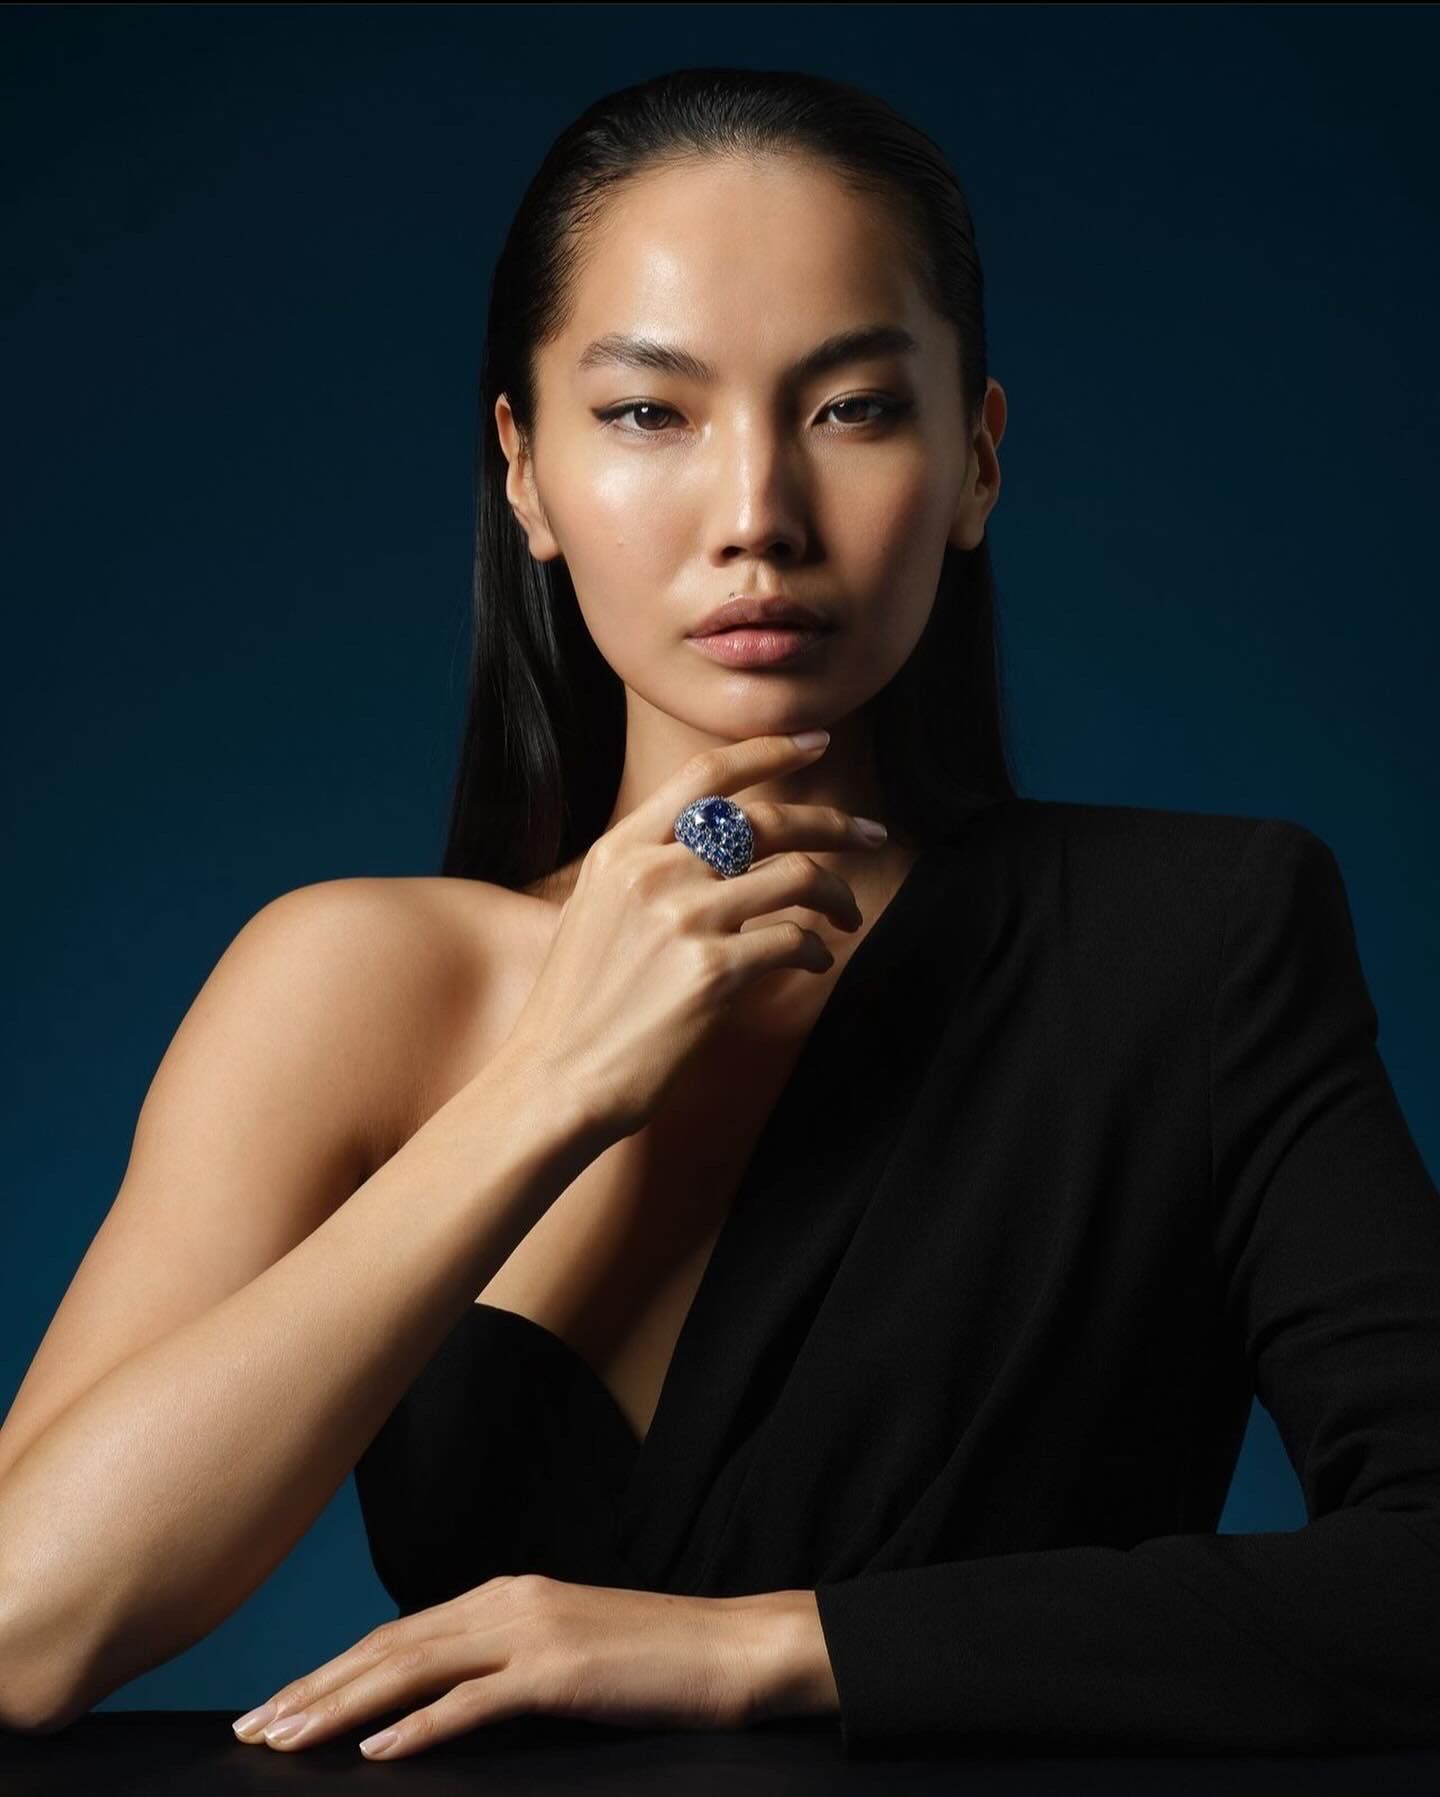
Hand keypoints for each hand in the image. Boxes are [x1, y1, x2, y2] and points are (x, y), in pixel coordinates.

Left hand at [231, 1573, 765, 1759]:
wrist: (732, 1650)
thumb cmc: (652, 1662)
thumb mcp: (564, 1653)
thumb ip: (502, 1665)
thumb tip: (435, 1705)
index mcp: (505, 1597)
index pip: (397, 1635)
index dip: (331, 1670)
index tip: (276, 1706)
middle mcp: (508, 1603)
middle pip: (389, 1648)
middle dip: (313, 1689)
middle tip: (250, 1729)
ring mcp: (533, 1633)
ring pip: (414, 1669)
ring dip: (341, 1707)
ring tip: (285, 1740)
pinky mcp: (560, 1672)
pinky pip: (473, 1703)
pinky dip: (417, 1727)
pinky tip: (376, 1752)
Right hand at [492, 729, 887, 1139]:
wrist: (556, 1078)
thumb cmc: (578, 1007)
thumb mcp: (595, 912)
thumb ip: (649, 870)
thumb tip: (718, 850)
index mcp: (621, 849)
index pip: (708, 774)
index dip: (771, 749)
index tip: (815, 742)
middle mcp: (653, 871)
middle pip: (767, 820)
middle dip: (833, 823)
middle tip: (871, 834)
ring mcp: (684, 919)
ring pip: (796, 876)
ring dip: (836, 894)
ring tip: (846, 915)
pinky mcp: (713, 972)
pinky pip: (794, 940)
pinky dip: (817, 949)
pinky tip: (815, 962)